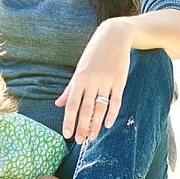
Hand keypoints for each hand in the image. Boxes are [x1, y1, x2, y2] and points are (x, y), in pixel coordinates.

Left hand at [55, 18, 132, 143]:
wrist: (114, 37)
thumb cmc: (93, 54)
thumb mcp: (79, 69)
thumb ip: (70, 88)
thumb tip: (59, 104)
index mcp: (79, 78)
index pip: (72, 104)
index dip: (69, 120)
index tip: (67, 134)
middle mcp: (92, 81)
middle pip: (86, 109)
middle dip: (82, 127)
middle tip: (80, 141)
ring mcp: (107, 81)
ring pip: (100, 108)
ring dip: (95, 124)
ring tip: (92, 137)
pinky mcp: (120, 81)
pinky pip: (116, 101)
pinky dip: (111, 114)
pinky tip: (106, 125)